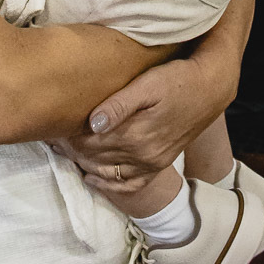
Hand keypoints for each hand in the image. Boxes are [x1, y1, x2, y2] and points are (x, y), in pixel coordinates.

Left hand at [52, 54, 227, 196]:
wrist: (209, 88)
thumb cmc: (176, 78)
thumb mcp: (148, 84)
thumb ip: (120, 104)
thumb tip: (92, 123)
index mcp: (137, 135)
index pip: (93, 141)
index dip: (71, 136)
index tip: (54, 127)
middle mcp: (144, 156)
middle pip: (98, 158)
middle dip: (73, 149)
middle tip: (53, 140)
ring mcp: (152, 164)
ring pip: (109, 173)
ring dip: (85, 165)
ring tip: (65, 152)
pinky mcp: (159, 164)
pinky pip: (130, 184)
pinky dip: (109, 184)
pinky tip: (92, 177)